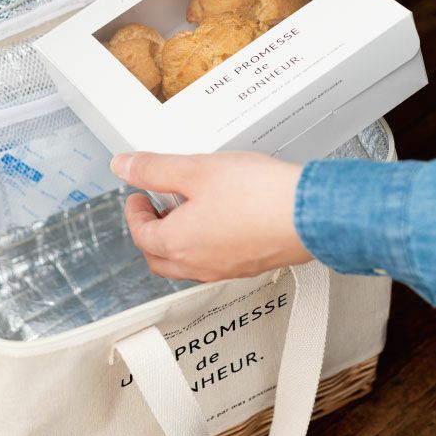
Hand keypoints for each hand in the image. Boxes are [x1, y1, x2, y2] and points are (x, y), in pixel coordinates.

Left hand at [110, 152, 311, 281]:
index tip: (139, 196)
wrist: (311, 215)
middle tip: (156, 209)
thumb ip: (155, 168)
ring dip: (175, 242)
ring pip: (185, 264)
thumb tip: (123, 166)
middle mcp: (197, 264)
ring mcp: (224, 269)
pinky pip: (212, 263)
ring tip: (188, 211)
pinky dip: (202, 246)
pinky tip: (220, 222)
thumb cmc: (258, 196)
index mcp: (177, 244)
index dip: (134, 213)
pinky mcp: (248, 267)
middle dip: (150, 233)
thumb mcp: (196, 170)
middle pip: (158, 258)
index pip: (140, 234)